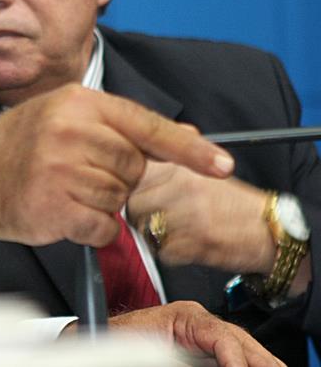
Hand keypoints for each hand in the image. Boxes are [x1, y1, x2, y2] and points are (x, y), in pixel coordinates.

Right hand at [0, 84, 233, 263]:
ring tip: (60, 189)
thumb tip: (185, 139)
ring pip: (117, 197)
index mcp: (76, 102)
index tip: (221, 164)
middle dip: (116, 176)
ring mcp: (58, 168)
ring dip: (98, 202)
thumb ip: (118, 126)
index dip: (188, 148)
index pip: (144, 125)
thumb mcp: (61, 118)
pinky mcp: (51, 205)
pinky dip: (89, 228)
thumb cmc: (14, 148)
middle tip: (78, 172)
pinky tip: (58, 211)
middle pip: (134, 165)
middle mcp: (68, 129)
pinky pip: (102, 226)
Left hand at [110, 301, 283, 366]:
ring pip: (240, 347)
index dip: (236, 359)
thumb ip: (175, 355)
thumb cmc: (117, 338)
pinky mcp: (200, 348)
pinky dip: (241, 361)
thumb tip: (221, 358)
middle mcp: (197, 321)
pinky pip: (227, 353)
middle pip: (240, 339)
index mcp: (185, 315)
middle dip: (261, 359)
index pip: (222, 335)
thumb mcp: (148, 348)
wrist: (101, 336)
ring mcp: (201, 334)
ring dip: (257, 360)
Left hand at [128, 162, 272, 272]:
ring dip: (152, 233)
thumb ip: (169, 156)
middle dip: (139, 213)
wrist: (269, 229)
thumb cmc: (231, 201)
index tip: (135, 192)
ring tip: (173, 229)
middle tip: (156, 215)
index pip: (132, 175)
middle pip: (133, 204)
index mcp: (180, 167)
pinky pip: (162, 252)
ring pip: (144, 229)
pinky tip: (186, 244)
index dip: (130, 186)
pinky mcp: (194, 246)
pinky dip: (170, 252)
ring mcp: (188, 218)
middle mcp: (181, 189)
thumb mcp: (201, 167)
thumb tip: (134, 147)